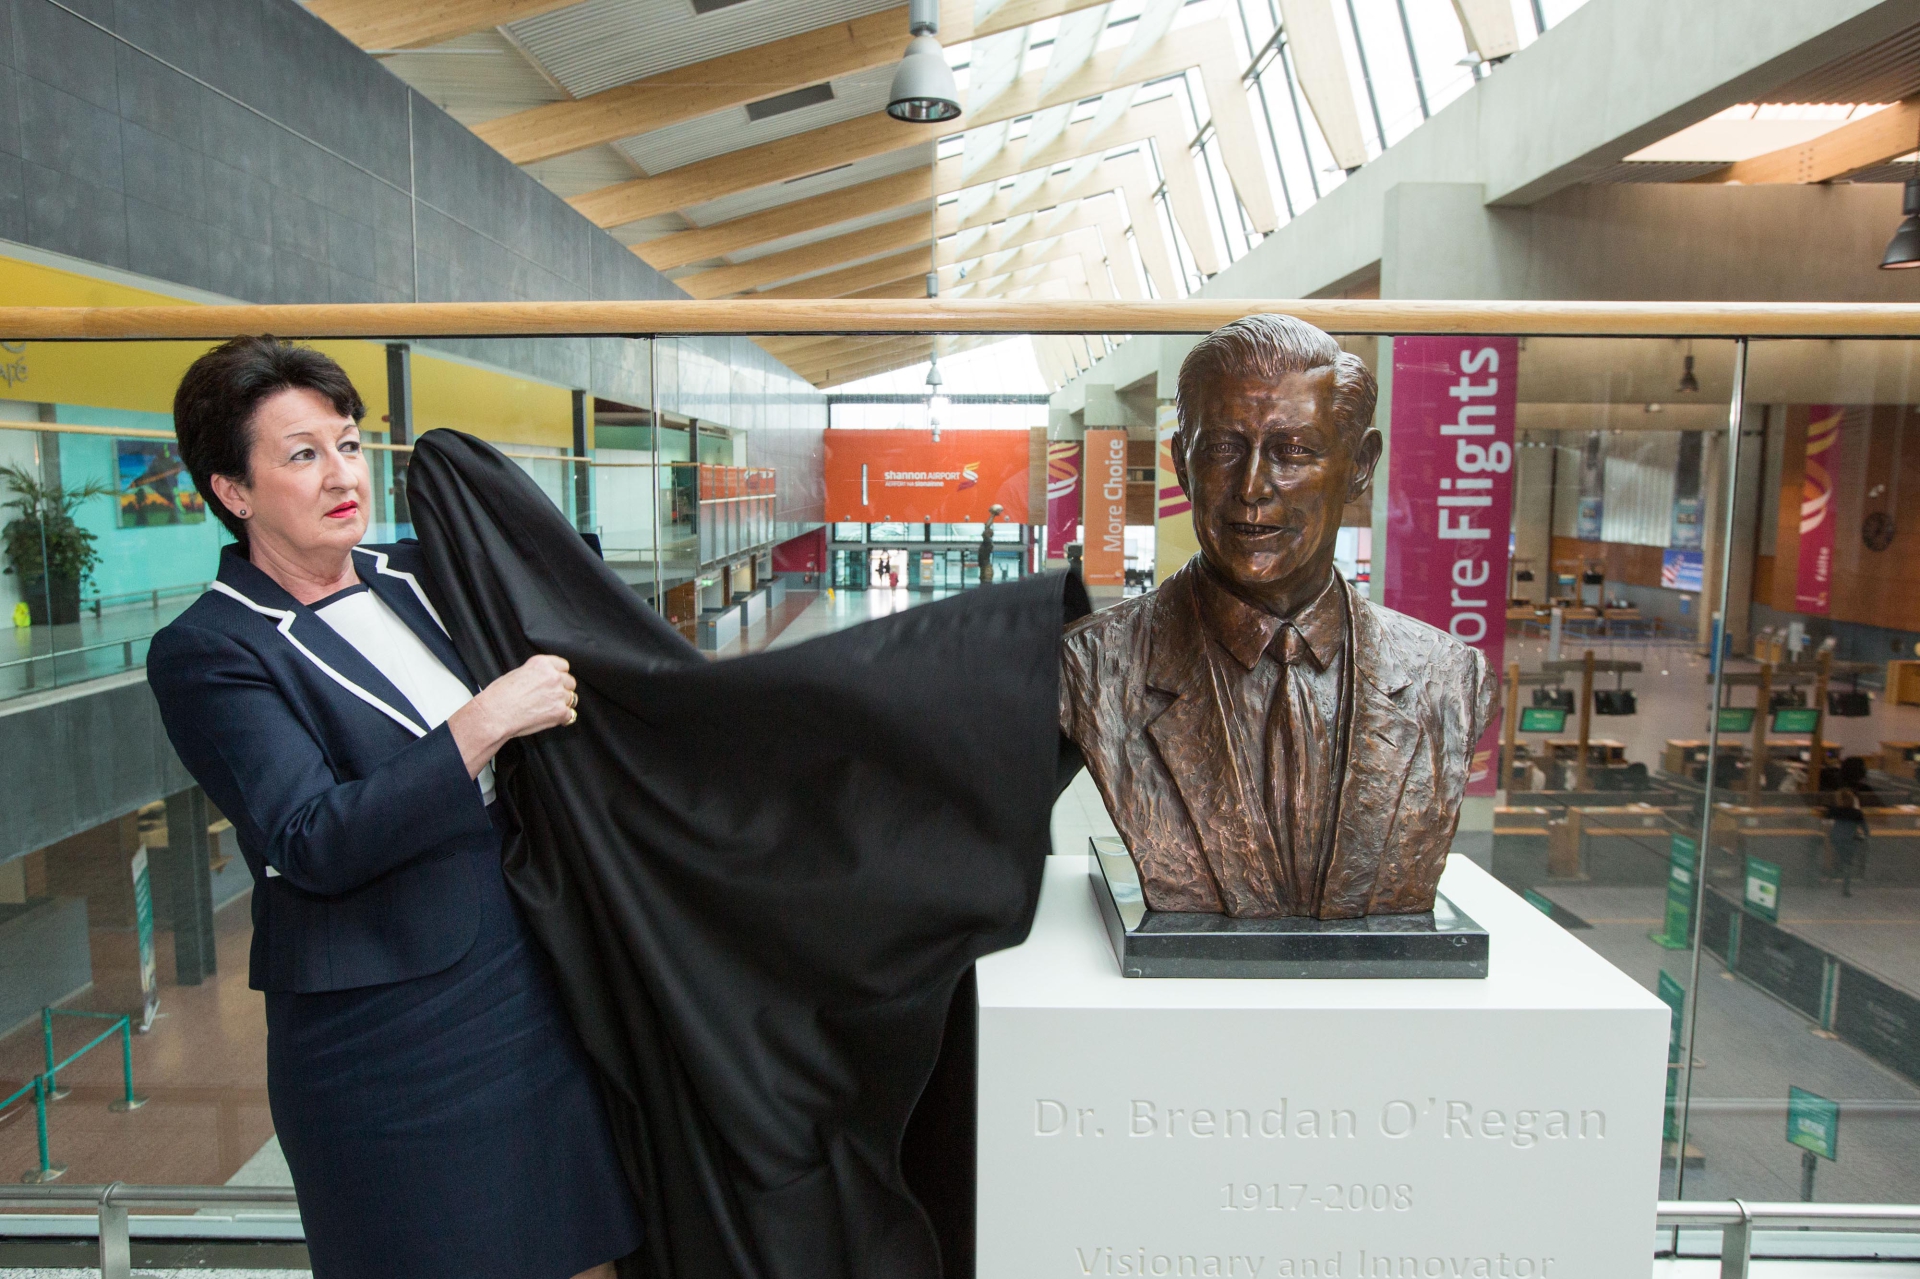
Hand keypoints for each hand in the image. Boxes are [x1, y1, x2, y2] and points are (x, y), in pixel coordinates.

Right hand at [448, 655, 577, 778]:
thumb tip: (543, 680)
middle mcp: (553, 676)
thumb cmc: (499, 696)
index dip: (559, 675)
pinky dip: (563, 718)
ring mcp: (558, 694)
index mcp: (542, 664)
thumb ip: (536, 674)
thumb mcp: (517, 674)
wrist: (495, 714)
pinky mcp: (560, 712)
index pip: (563, 666)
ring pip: (571, 698)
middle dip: (562, 689)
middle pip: (570, 682)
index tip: (556, 681)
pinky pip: (570, 715)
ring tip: (547, 709)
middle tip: (550, 697)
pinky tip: (552, 718)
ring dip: (562, 703)